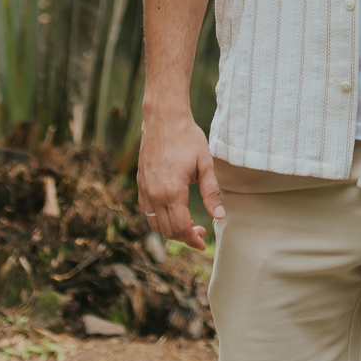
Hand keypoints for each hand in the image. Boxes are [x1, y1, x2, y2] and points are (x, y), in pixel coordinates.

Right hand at [137, 108, 224, 248]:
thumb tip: (219, 216)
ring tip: (187, 223)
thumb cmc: (187, 137)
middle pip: (167, 230)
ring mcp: (144, 189)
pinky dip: (157, 217)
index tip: (202, 242)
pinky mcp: (140, 183)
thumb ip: (211, 192)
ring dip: (170, 229)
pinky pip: (146, 210)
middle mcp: (154, 194)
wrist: (164, 118)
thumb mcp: (205, 164)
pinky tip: (171, 211)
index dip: (192, 239)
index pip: (181, 228)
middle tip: (200, 231)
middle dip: (184, 236)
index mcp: (172, 192)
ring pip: (154, 223)